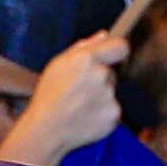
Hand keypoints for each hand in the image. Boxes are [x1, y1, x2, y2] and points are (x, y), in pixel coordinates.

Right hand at [0, 32, 126, 165]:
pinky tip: (85, 117)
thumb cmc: (48, 96)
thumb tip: (104, 35)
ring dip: (101, 98)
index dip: (117, 51)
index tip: (113, 57)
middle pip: (112, 73)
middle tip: (79, 91)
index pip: (121, 46)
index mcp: (86, 59)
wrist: (46, 130)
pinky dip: (103, 114)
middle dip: (101, 79)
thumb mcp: (57, 65)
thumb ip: (83, 47)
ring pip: (111, 93)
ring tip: (79, 106)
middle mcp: (101, 75)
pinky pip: (113, 111)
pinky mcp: (114, 116)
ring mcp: (109, 97)